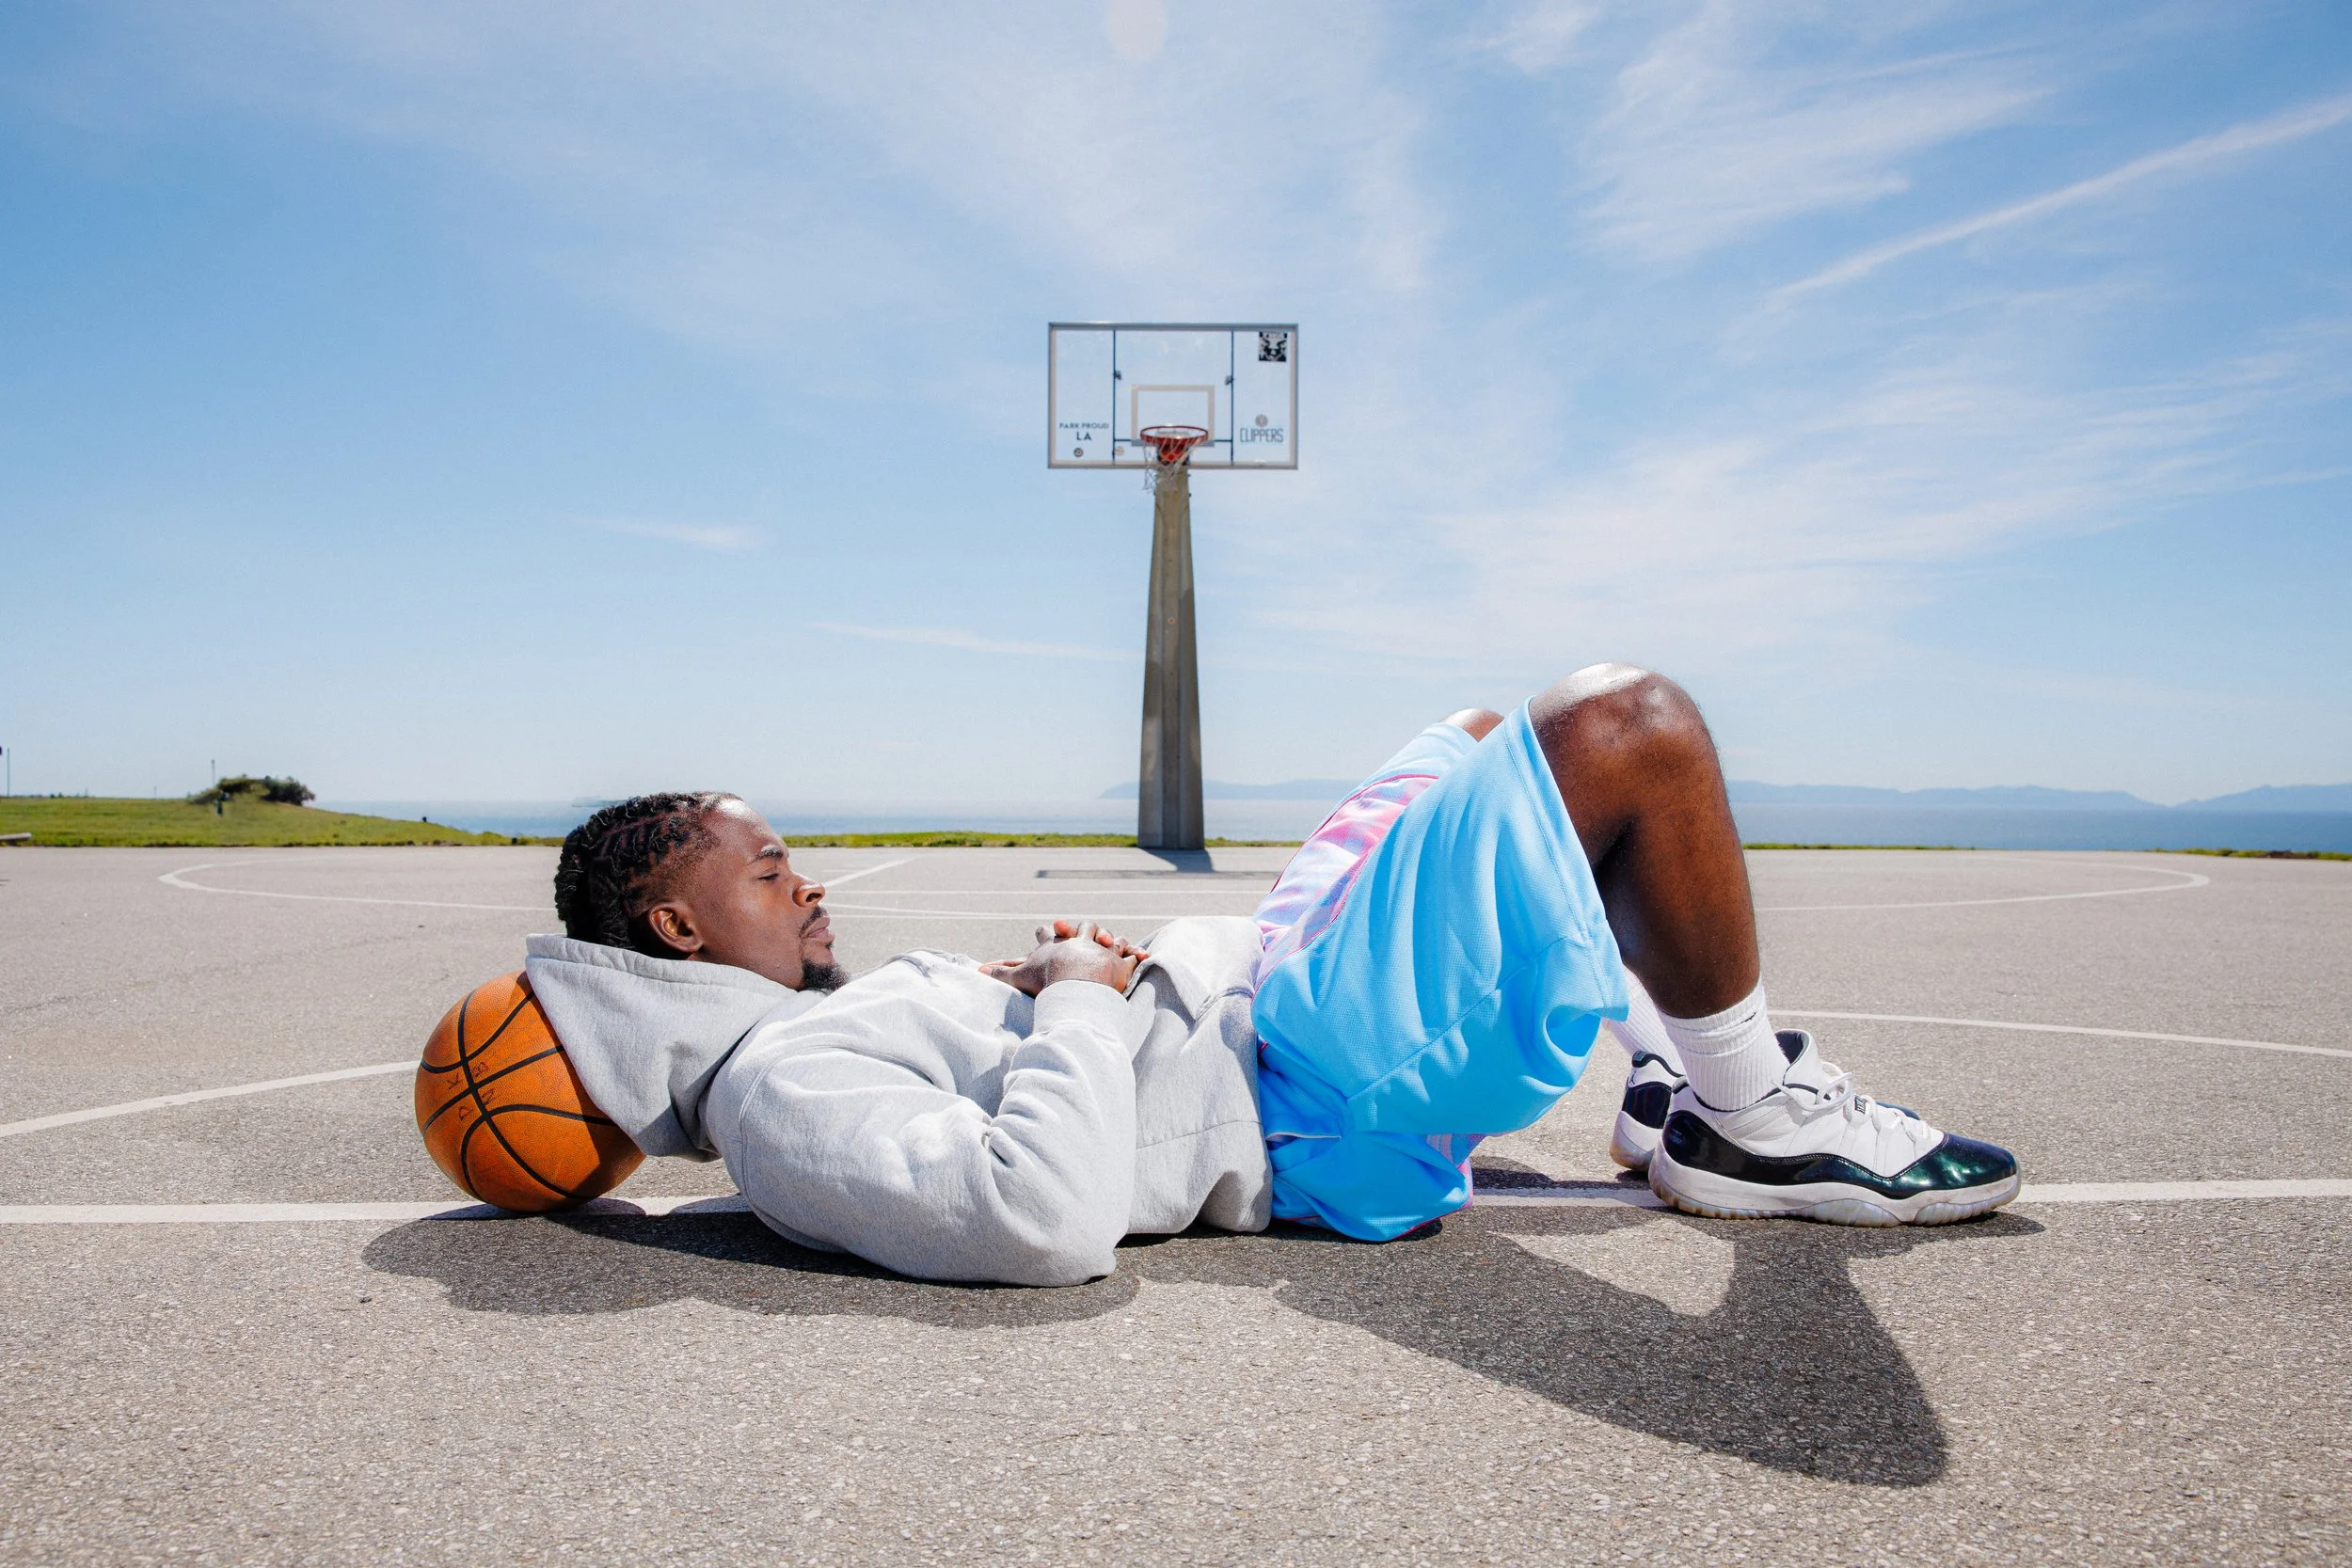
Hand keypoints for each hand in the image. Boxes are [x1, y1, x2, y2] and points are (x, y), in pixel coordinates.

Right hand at [980, 920, 1149, 996]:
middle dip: (1084, 930)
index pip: (1049, 934)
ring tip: (1113, 944)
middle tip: (1086, 933)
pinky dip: (1137, 958)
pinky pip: (1131, 958)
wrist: (1076, 984)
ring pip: (1110, 940)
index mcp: (1058, 944)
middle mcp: (1081, 942)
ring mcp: (1103, 951)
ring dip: (1113, 942)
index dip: (1048, 932)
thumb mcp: (1020, 976)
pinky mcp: (1121, 964)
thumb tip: (977, 973)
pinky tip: (1143, 958)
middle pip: (1084, 928)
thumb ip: (1000, 975)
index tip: (1049, 927)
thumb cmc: (1047, 980)